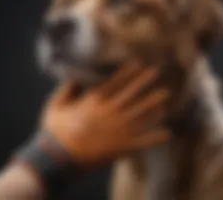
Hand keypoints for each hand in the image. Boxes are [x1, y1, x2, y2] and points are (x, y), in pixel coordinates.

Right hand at [42, 61, 170, 165]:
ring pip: (140, 113)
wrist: (57, 158)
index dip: (127, 72)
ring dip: (153, 103)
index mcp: (94, 101)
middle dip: (143, 81)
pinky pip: (142, 141)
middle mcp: (109, 112)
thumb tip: (75, 77)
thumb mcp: (55, 106)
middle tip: (156, 71)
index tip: (138, 63)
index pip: (115, 82)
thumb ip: (66, 89)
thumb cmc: (54, 132)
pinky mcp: (121, 146)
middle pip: (131, 93)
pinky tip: (168, 133)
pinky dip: (155, 137)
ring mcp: (117, 129)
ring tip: (165, 94)